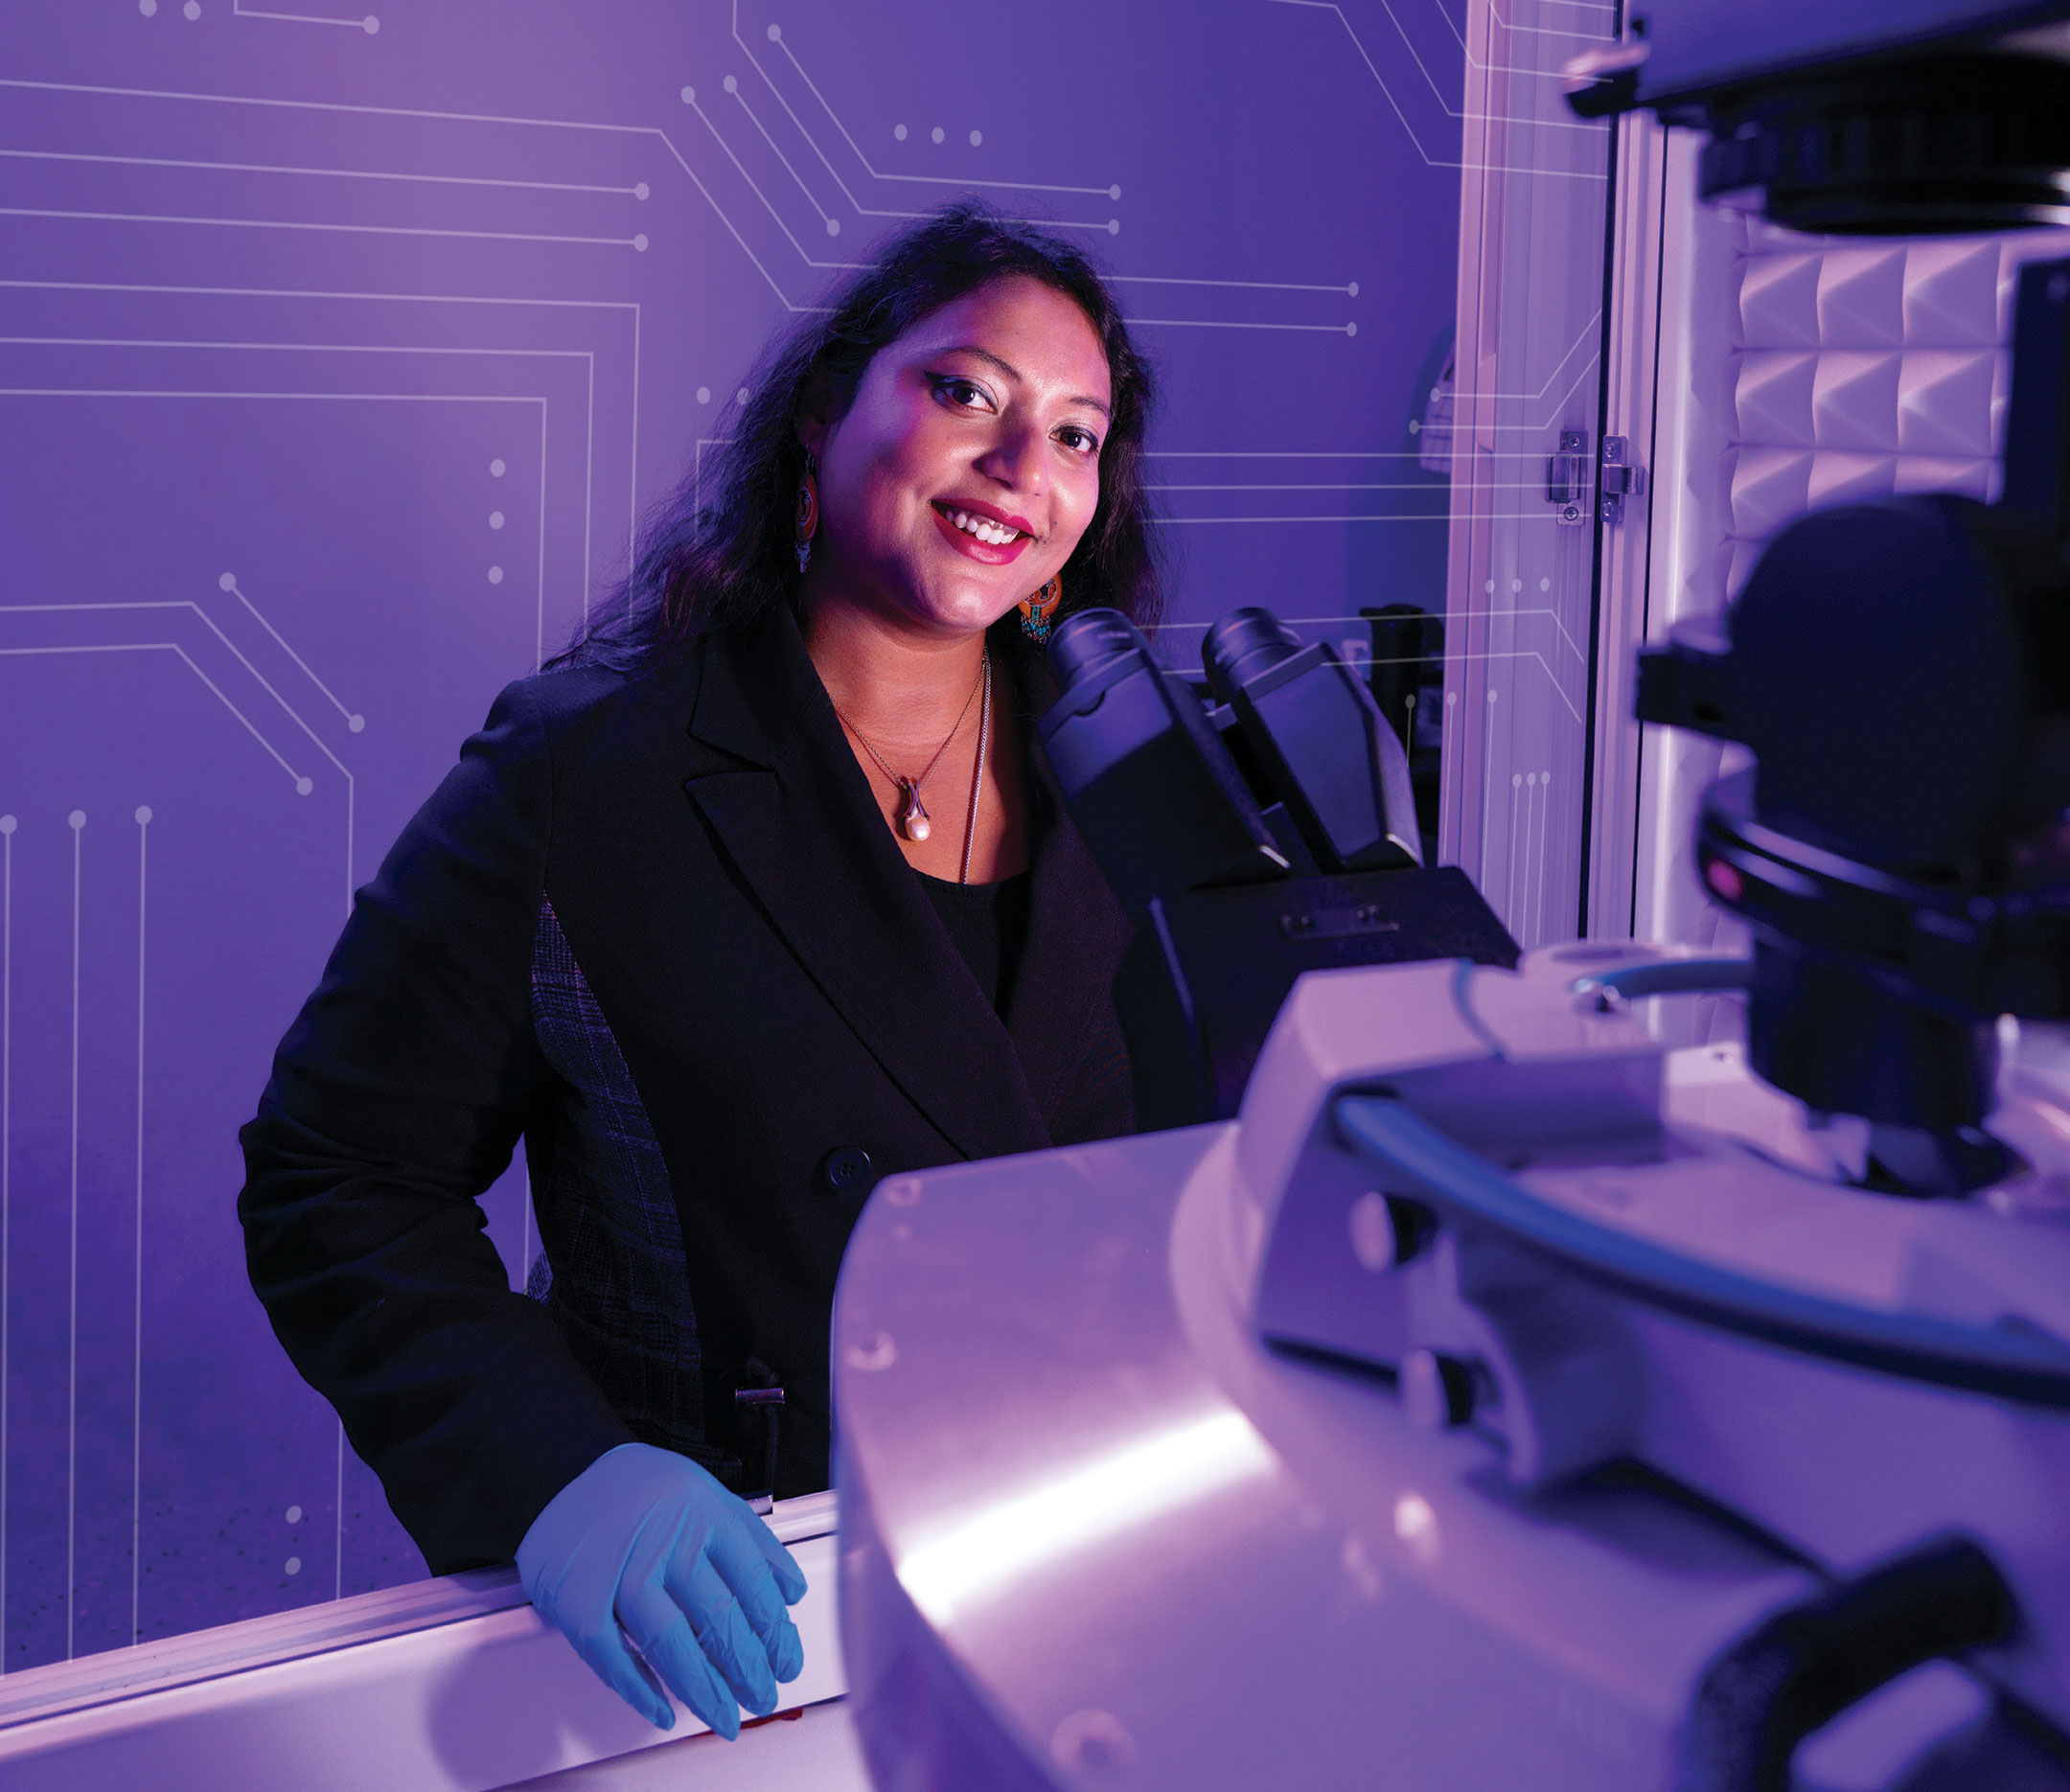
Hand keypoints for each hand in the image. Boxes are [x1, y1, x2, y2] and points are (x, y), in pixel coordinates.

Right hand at [516, 1441, 807, 1736]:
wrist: (560, 1470)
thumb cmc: (642, 1490)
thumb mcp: (707, 1495)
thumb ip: (752, 1542)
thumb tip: (791, 1593)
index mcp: (703, 1512)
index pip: (752, 1582)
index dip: (774, 1632)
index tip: (786, 1662)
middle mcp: (665, 1538)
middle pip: (717, 1616)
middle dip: (747, 1668)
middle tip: (762, 1696)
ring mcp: (619, 1568)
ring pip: (670, 1642)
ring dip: (703, 1689)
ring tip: (725, 1716)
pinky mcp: (575, 1596)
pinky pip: (610, 1655)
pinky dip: (638, 1688)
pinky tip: (662, 1708)